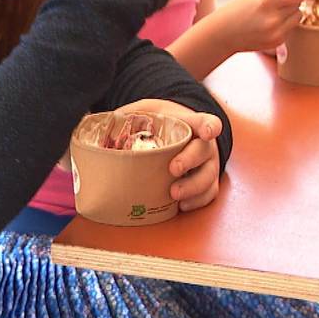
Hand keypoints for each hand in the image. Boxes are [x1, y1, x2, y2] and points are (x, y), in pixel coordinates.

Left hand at [116, 98, 222, 212]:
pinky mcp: (206, 182)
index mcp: (192, 125)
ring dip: (193, 187)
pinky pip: (207, 195)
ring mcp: (207, 165)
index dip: (209, 127)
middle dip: (190, 160)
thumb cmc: (161, 124)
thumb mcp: (147, 112)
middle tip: (173, 169)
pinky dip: (196, 201)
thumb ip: (131, 116)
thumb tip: (108, 123)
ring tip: (174, 195)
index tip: (207, 132)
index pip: (206, 122)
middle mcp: (204, 145)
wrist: (176, 132)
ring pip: (208, 177)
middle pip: (204, 151)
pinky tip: (181, 205)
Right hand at [215, 0, 308, 53]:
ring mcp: (276, 32)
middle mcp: (273, 19)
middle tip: (278, 1)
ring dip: (291, 12)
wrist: (223, 34)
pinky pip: (291, 28)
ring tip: (273, 12)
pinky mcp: (277, 41)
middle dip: (293, 0)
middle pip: (299, 4)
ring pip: (298, 16)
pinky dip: (285, 24)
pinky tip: (269, 23)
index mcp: (267, 1)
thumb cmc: (238, 9)